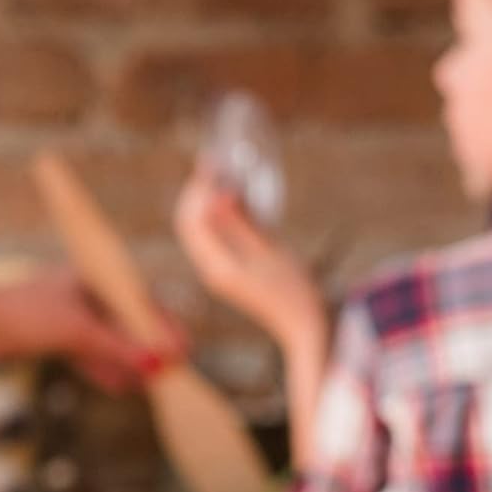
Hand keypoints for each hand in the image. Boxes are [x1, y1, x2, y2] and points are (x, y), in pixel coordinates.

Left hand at [0, 269, 187, 392]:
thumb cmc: (25, 315)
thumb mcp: (78, 332)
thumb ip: (117, 348)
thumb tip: (156, 364)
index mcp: (93, 278)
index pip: (140, 301)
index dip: (163, 326)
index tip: (182, 350)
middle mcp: (84, 292)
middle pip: (126, 322)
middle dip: (148, 348)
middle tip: (171, 372)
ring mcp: (69, 314)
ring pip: (107, 340)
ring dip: (126, 362)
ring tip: (148, 384)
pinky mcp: (55, 335)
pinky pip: (87, 352)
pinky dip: (102, 367)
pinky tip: (118, 386)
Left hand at [174, 170, 326, 352]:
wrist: (302, 327)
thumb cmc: (294, 291)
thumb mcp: (269, 252)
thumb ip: (240, 225)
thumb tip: (216, 195)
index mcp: (217, 267)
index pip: (192, 221)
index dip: (198, 189)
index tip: (212, 164)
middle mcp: (210, 270)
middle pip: (189, 224)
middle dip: (197, 192)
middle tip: (212, 164)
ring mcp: (216, 272)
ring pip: (197, 230)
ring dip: (204, 202)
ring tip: (219, 175)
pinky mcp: (227, 272)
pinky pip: (211, 238)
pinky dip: (215, 216)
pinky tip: (231, 200)